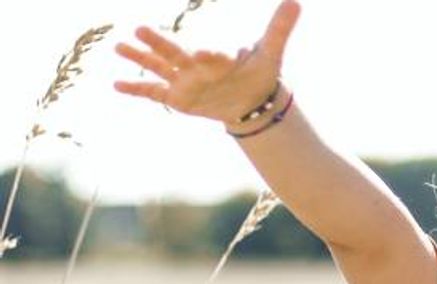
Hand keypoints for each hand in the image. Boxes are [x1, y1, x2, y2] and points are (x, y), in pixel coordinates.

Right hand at [111, 0, 300, 125]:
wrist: (250, 97)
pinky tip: (117, 84)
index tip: (206, 54)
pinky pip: (153, 92)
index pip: (213, 55)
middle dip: (159, 43)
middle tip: (140, 29)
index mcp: (216, 55)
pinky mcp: (176, 97)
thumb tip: (296, 1)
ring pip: (158, 67)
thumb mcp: (271, 53)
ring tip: (119, 46)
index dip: (212, 56)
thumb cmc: (259, 72)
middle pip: (174, 52)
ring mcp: (183, 79)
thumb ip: (279, 28)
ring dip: (140, 58)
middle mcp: (194, 64)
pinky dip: (136, 89)